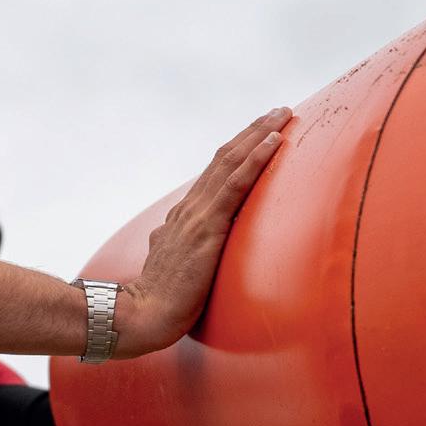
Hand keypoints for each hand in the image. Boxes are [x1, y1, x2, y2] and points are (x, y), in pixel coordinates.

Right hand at [117, 107, 290, 356]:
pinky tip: (273, 141)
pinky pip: (235, 185)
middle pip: (223, 159)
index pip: (212, 176)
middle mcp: (187, 211)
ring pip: (231, 163)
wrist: (142, 315)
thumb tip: (183, 245)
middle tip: (280, 110)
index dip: (236, 151)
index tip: (259, 133)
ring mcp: (196, 217)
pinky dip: (255, 159)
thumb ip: (180, 250)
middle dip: (252, 131)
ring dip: (259, 134)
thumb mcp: (174, 269)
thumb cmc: (158, 303)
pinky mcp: (206, 228)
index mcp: (180, 219)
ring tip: (283, 114)